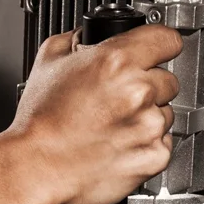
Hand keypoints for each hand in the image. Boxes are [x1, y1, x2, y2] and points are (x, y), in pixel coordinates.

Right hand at [8, 23, 181, 203]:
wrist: (36, 167)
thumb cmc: (39, 123)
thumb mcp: (48, 62)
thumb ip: (75, 40)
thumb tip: (86, 35)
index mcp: (117, 61)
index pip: (167, 39)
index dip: (160, 46)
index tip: (157, 52)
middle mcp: (139, 91)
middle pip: (168, 79)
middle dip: (148, 86)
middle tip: (119, 99)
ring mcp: (149, 126)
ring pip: (166, 113)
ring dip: (147, 117)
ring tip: (114, 125)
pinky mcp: (153, 156)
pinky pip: (162, 143)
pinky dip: (146, 145)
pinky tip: (119, 144)